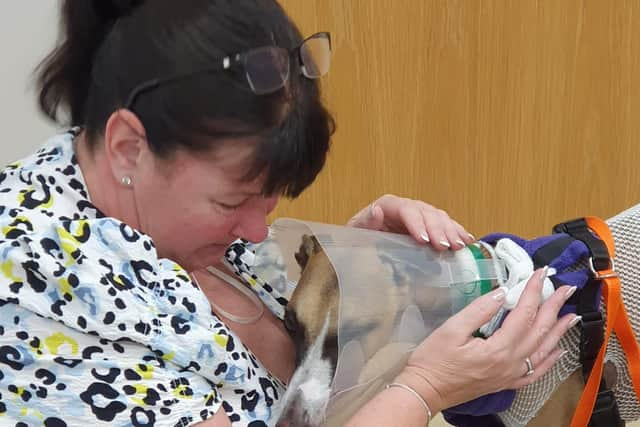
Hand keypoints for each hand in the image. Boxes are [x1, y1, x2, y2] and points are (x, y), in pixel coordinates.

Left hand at [346, 194, 474, 250]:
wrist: (363, 247)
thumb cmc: (360, 240)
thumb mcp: (357, 232)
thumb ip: (366, 223)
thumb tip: (376, 210)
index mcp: (388, 205)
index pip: (405, 209)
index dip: (417, 223)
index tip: (424, 240)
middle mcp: (407, 207)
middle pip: (426, 213)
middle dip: (438, 229)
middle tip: (445, 247)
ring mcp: (420, 216)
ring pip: (439, 217)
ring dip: (451, 231)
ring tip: (458, 246)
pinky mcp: (429, 226)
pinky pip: (446, 226)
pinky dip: (457, 232)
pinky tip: (466, 241)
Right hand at [396, 268, 577, 413]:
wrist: (425, 391)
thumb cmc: (433, 360)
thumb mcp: (451, 330)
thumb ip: (479, 311)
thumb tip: (500, 293)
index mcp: (498, 348)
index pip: (523, 313)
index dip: (533, 290)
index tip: (540, 273)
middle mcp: (510, 363)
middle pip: (539, 330)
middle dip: (554, 307)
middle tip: (566, 289)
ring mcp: (510, 375)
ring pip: (543, 351)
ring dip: (559, 331)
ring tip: (572, 316)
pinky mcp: (505, 382)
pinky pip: (535, 372)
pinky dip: (550, 360)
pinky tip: (558, 351)